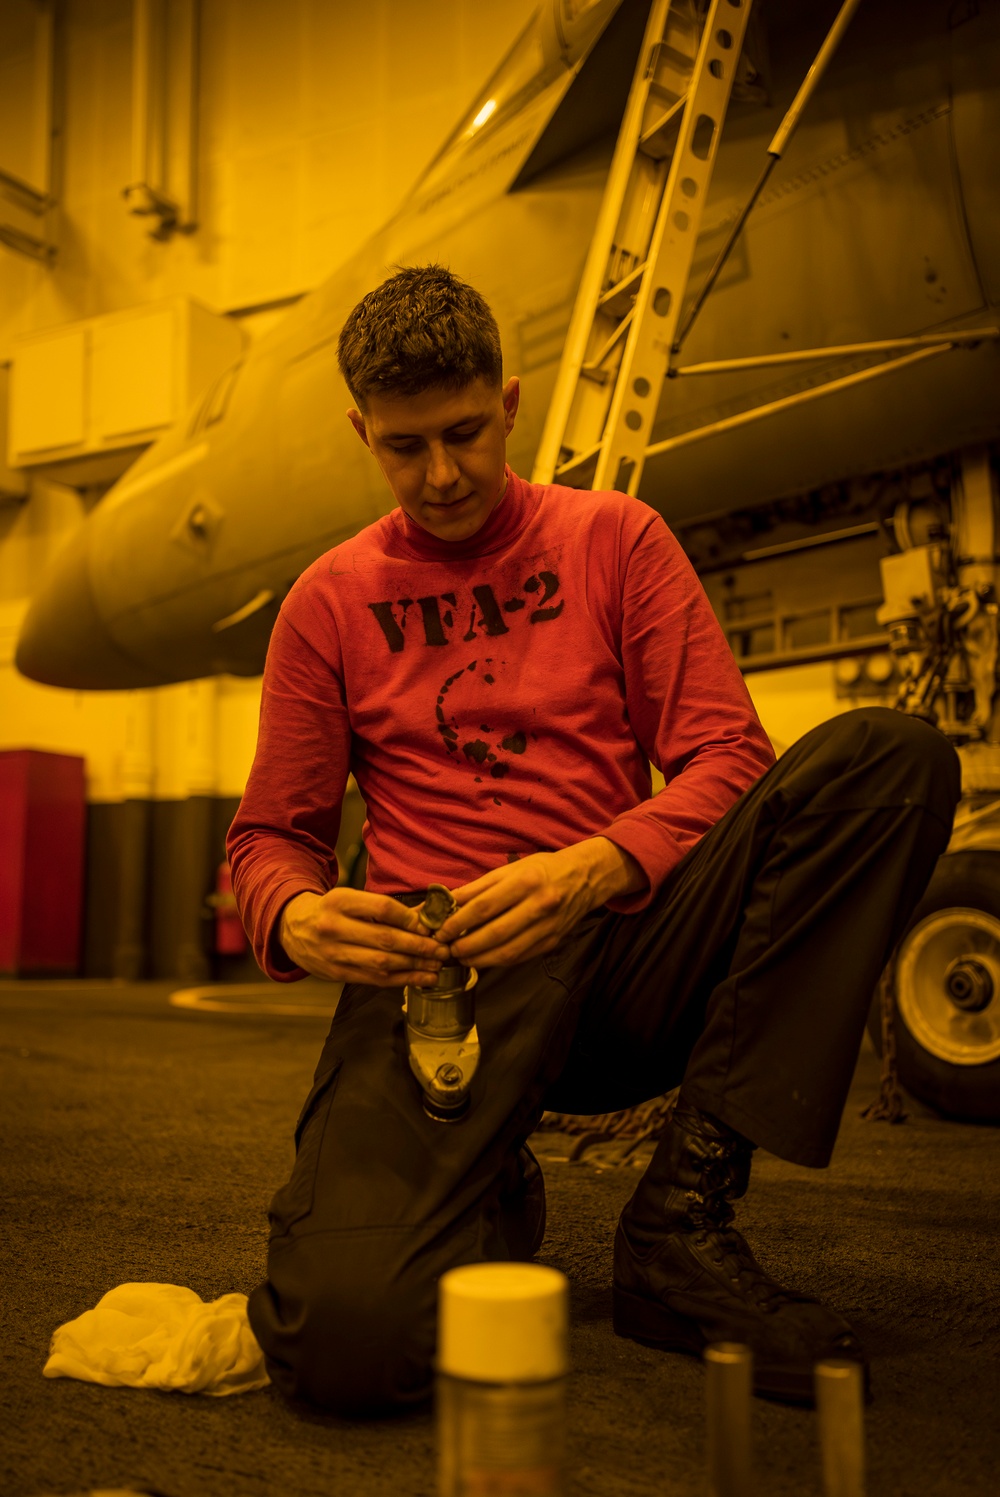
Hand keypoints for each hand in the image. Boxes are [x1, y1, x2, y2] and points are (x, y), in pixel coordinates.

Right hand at [279, 888, 450, 985]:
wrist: (293, 929)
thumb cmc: (331, 910)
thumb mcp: (351, 899)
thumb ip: (385, 908)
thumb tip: (428, 915)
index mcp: (339, 901)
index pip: (382, 909)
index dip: (409, 919)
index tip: (429, 926)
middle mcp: (334, 927)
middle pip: (385, 939)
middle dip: (419, 947)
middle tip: (442, 950)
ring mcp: (333, 954)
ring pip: (382, 963)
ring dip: (414, 967)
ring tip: (436, 966)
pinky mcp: (336, 974)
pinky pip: (374, 979)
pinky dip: (401, 980)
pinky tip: (420, 979)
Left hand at [434, 838, 645, 968]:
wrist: (585, 877)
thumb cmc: (543, 869)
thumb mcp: (511, 868)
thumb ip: (479, 886)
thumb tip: (448, 901)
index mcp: (525, 880)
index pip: (484, 907)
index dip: (459, 922)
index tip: (442, 930)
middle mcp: (539, 904)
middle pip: (495, 933)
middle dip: (466, 946)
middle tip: (448, 949)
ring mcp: (548, 926)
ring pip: (508, 951)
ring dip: (480, 959)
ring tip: (462, 958)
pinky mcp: (553, 942)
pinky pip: (520, 956)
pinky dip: (498, 961)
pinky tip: (483, 958)